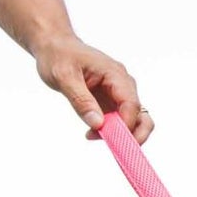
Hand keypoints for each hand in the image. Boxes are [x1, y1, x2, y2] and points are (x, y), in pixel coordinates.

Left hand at [33, 34, 152, 142]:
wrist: (54, 47)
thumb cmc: (58, 56)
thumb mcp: (63, 77)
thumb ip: (81, 100)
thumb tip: (98, 124)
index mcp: (116, 75)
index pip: (131, 104)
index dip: (126, 125)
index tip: (111, 140)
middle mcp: (124, 85)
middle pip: (141, 116)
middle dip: (132, 135)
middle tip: (115, 149)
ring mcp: (119, 94)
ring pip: (135, 121)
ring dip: (121, 135)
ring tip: (96, 138)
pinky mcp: (112, 102)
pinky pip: (121, 121)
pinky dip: (112, 132)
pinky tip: (93, 133)